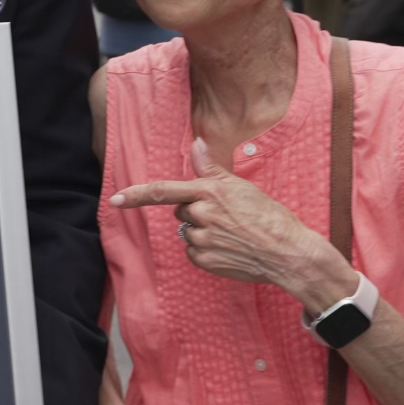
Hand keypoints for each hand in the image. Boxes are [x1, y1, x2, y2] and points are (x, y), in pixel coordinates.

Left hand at [109, 139, 354, 314]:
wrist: (287, 252)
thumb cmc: (269, 216)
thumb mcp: (240, 186)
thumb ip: (211, 167)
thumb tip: (195, 143)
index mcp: (208, 192)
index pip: (163, 191)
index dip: (136, 195)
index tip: (115, 200)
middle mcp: (201, 215)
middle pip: (181, 211)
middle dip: (196, 212)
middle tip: (226, 216)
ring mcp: (202, 240)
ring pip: (188, 232)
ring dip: (203, 232)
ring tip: (232, 233)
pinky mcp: (205, 261)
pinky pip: (194, 253)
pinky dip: (207, 251)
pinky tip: (229, 248)